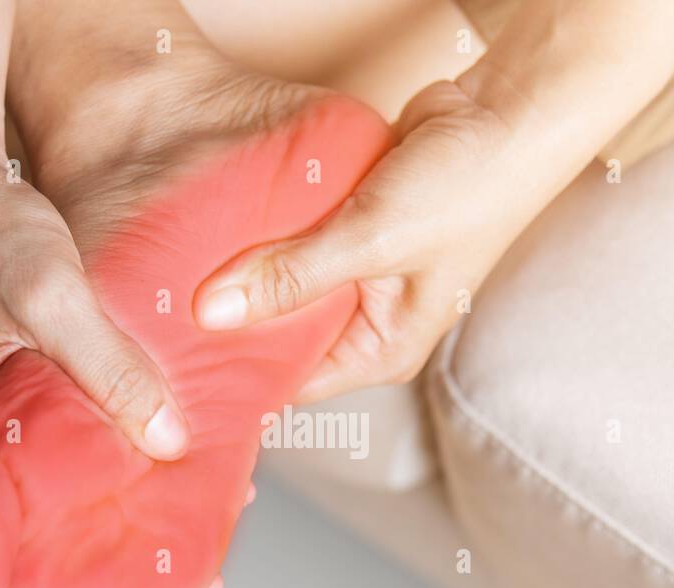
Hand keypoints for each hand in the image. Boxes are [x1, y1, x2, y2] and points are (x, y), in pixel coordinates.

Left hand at [191, 80, 530, 402]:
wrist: (507, 115)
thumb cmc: (466, 191)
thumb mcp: (371, 241)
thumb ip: (291, 276)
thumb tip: (213, 312)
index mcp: (382, 352)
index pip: (291, 386)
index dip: (236, 378)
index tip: (176, 366)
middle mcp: (369, 323)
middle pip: (281, 336)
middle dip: (234, 321)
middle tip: (167, 310)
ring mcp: (360, 277)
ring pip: (284, 285)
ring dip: (247, 271)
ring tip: (181, 268)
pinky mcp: (351, 230)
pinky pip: (295, 241)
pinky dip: (268, 232)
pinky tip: (220, 224)